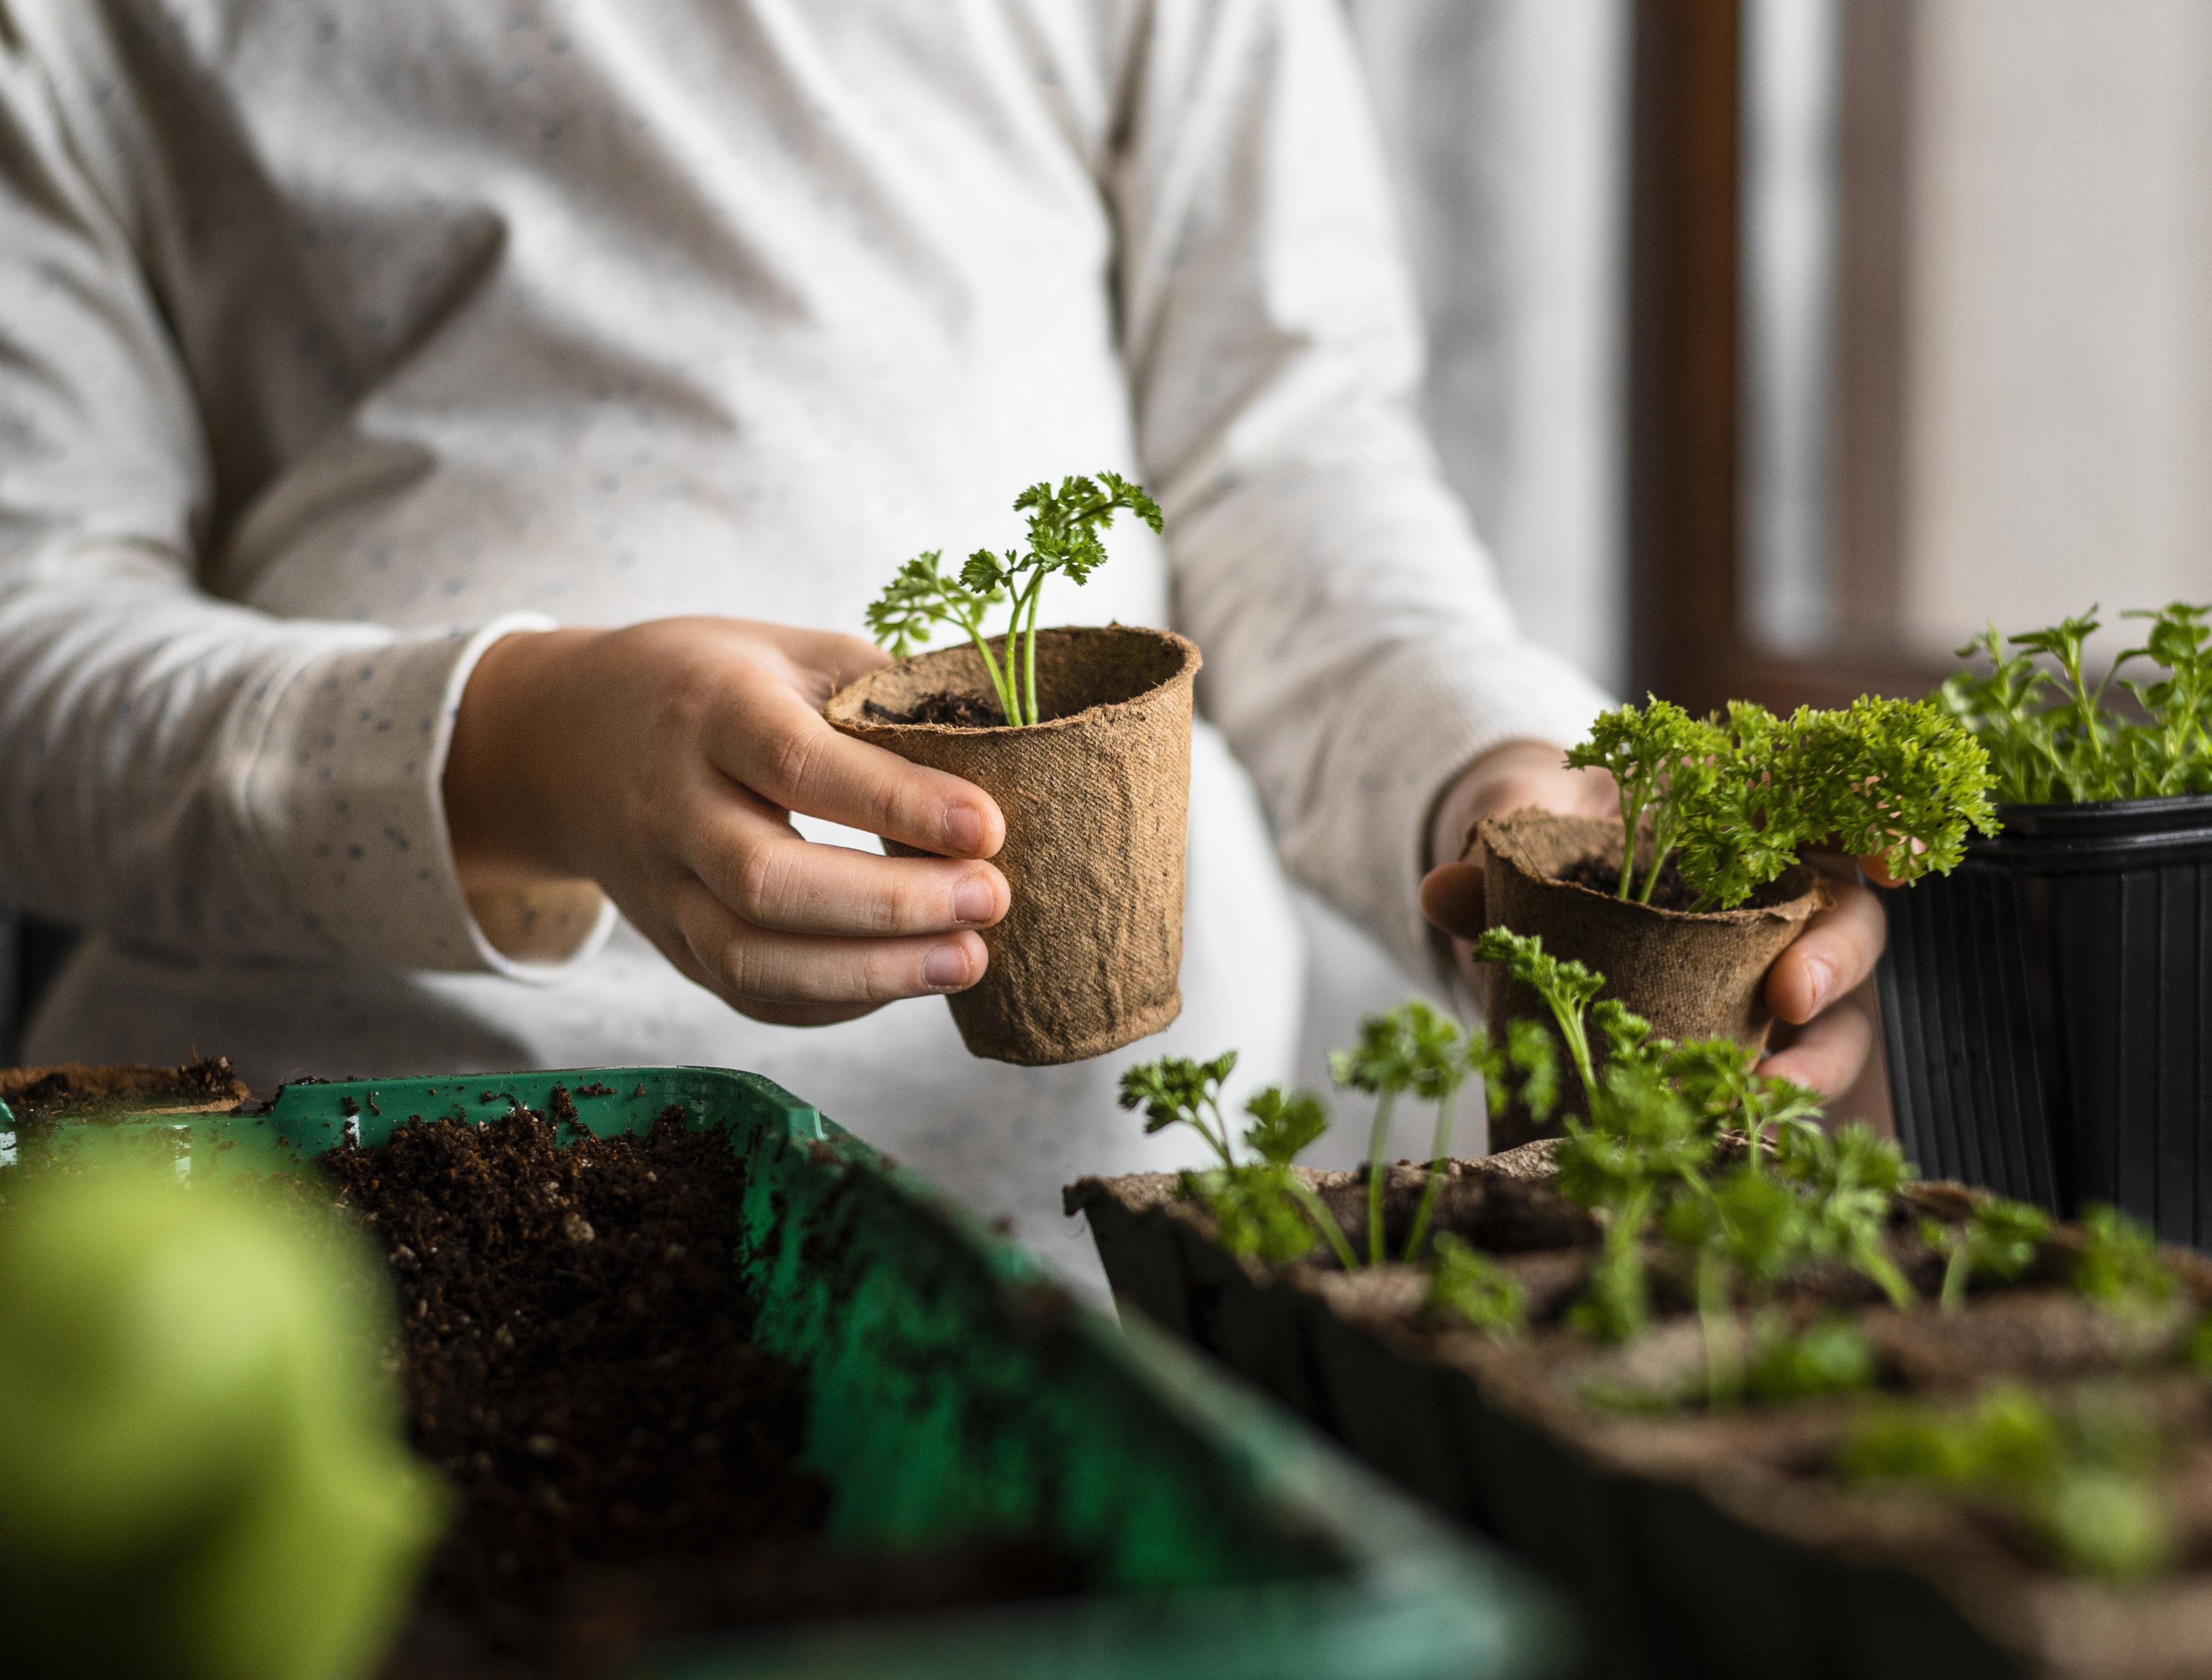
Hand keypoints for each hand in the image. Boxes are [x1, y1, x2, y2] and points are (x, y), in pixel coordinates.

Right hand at [444, 618, 1008, 1025]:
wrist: (562, 740)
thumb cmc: (708, 684)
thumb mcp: (786, 650)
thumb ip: (880, 691)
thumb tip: (1004, 736)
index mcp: (708, 710)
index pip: (797, 763)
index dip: (896, 802)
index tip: (988, 826)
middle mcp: (671, 805)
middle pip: (768, 878)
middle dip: (892, 903)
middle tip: (993, 900)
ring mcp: (661, 887)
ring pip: (751, 958)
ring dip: (870, 974)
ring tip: (969, 960)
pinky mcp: (670, 943)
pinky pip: (749, 995)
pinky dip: (834, 1001)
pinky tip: (907, 981)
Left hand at [1415, 740, 1887, 1099]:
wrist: (1524, 895)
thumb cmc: (1549, 846)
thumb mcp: (1519, 843)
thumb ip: (1494, 858)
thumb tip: (1443, 888)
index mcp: (1736, 814)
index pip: (1828, 799)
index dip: (1873, 818)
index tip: (1896, 854)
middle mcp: (1776, 891)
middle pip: (1846, 916)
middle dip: (1835, 957)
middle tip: (1791, 997)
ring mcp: (1771, 969)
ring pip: (1834, 1012)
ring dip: (1817, 1057)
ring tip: (1767, 1096)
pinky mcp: (1747, 1038)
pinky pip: (1785, 1071)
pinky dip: (1775, 1102)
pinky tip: (1743, 1131)